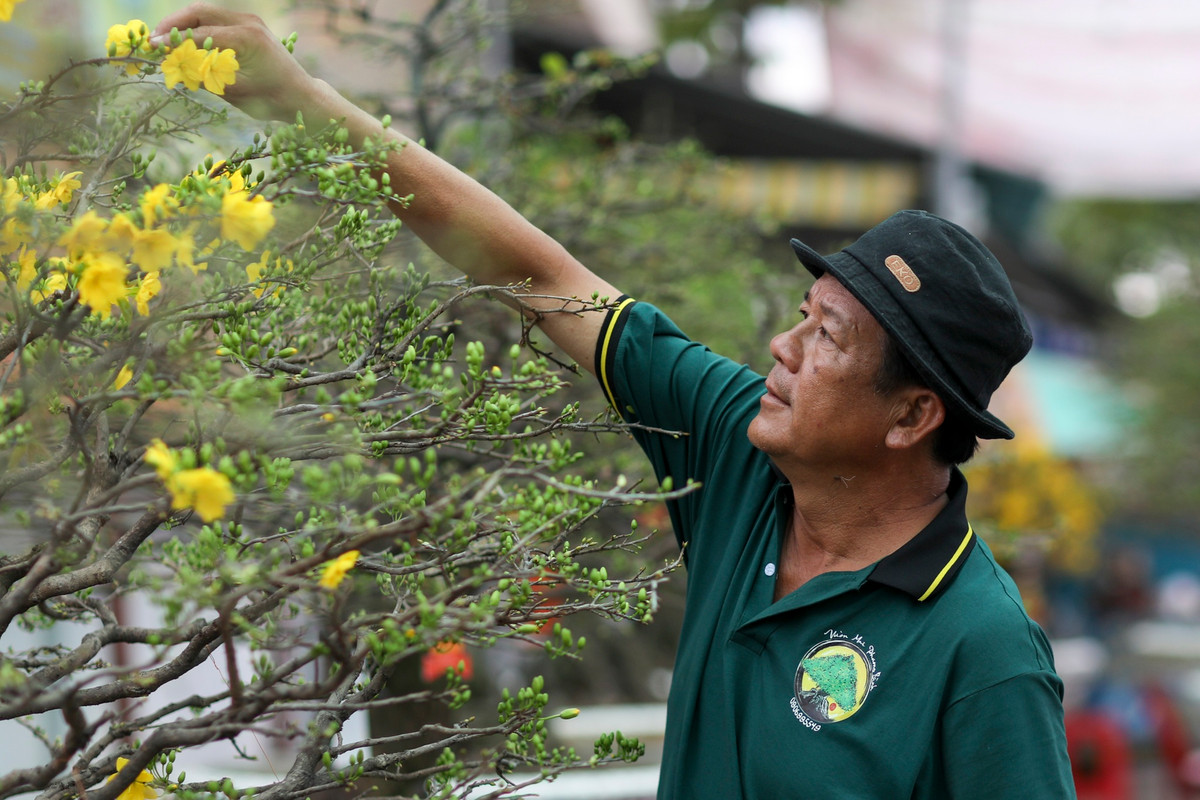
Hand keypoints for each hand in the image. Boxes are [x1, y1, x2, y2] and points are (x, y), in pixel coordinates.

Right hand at [153, 3, 330, 121]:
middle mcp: (248, 22)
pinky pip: (217, 20)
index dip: (174, 41)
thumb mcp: (236, 92)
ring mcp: (250, 21)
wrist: (301, 95)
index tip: (152, 48)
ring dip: (183, 23)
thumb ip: (206, 76)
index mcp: (247, 38)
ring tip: (164, 40)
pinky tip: (184, 41)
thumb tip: (174, 66)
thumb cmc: (272, 99)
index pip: (201, 34)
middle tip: (154, 39)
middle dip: (173, 23)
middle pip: (200, 11)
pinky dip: (198, 27)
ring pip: (206, 12)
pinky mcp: (249, 25)